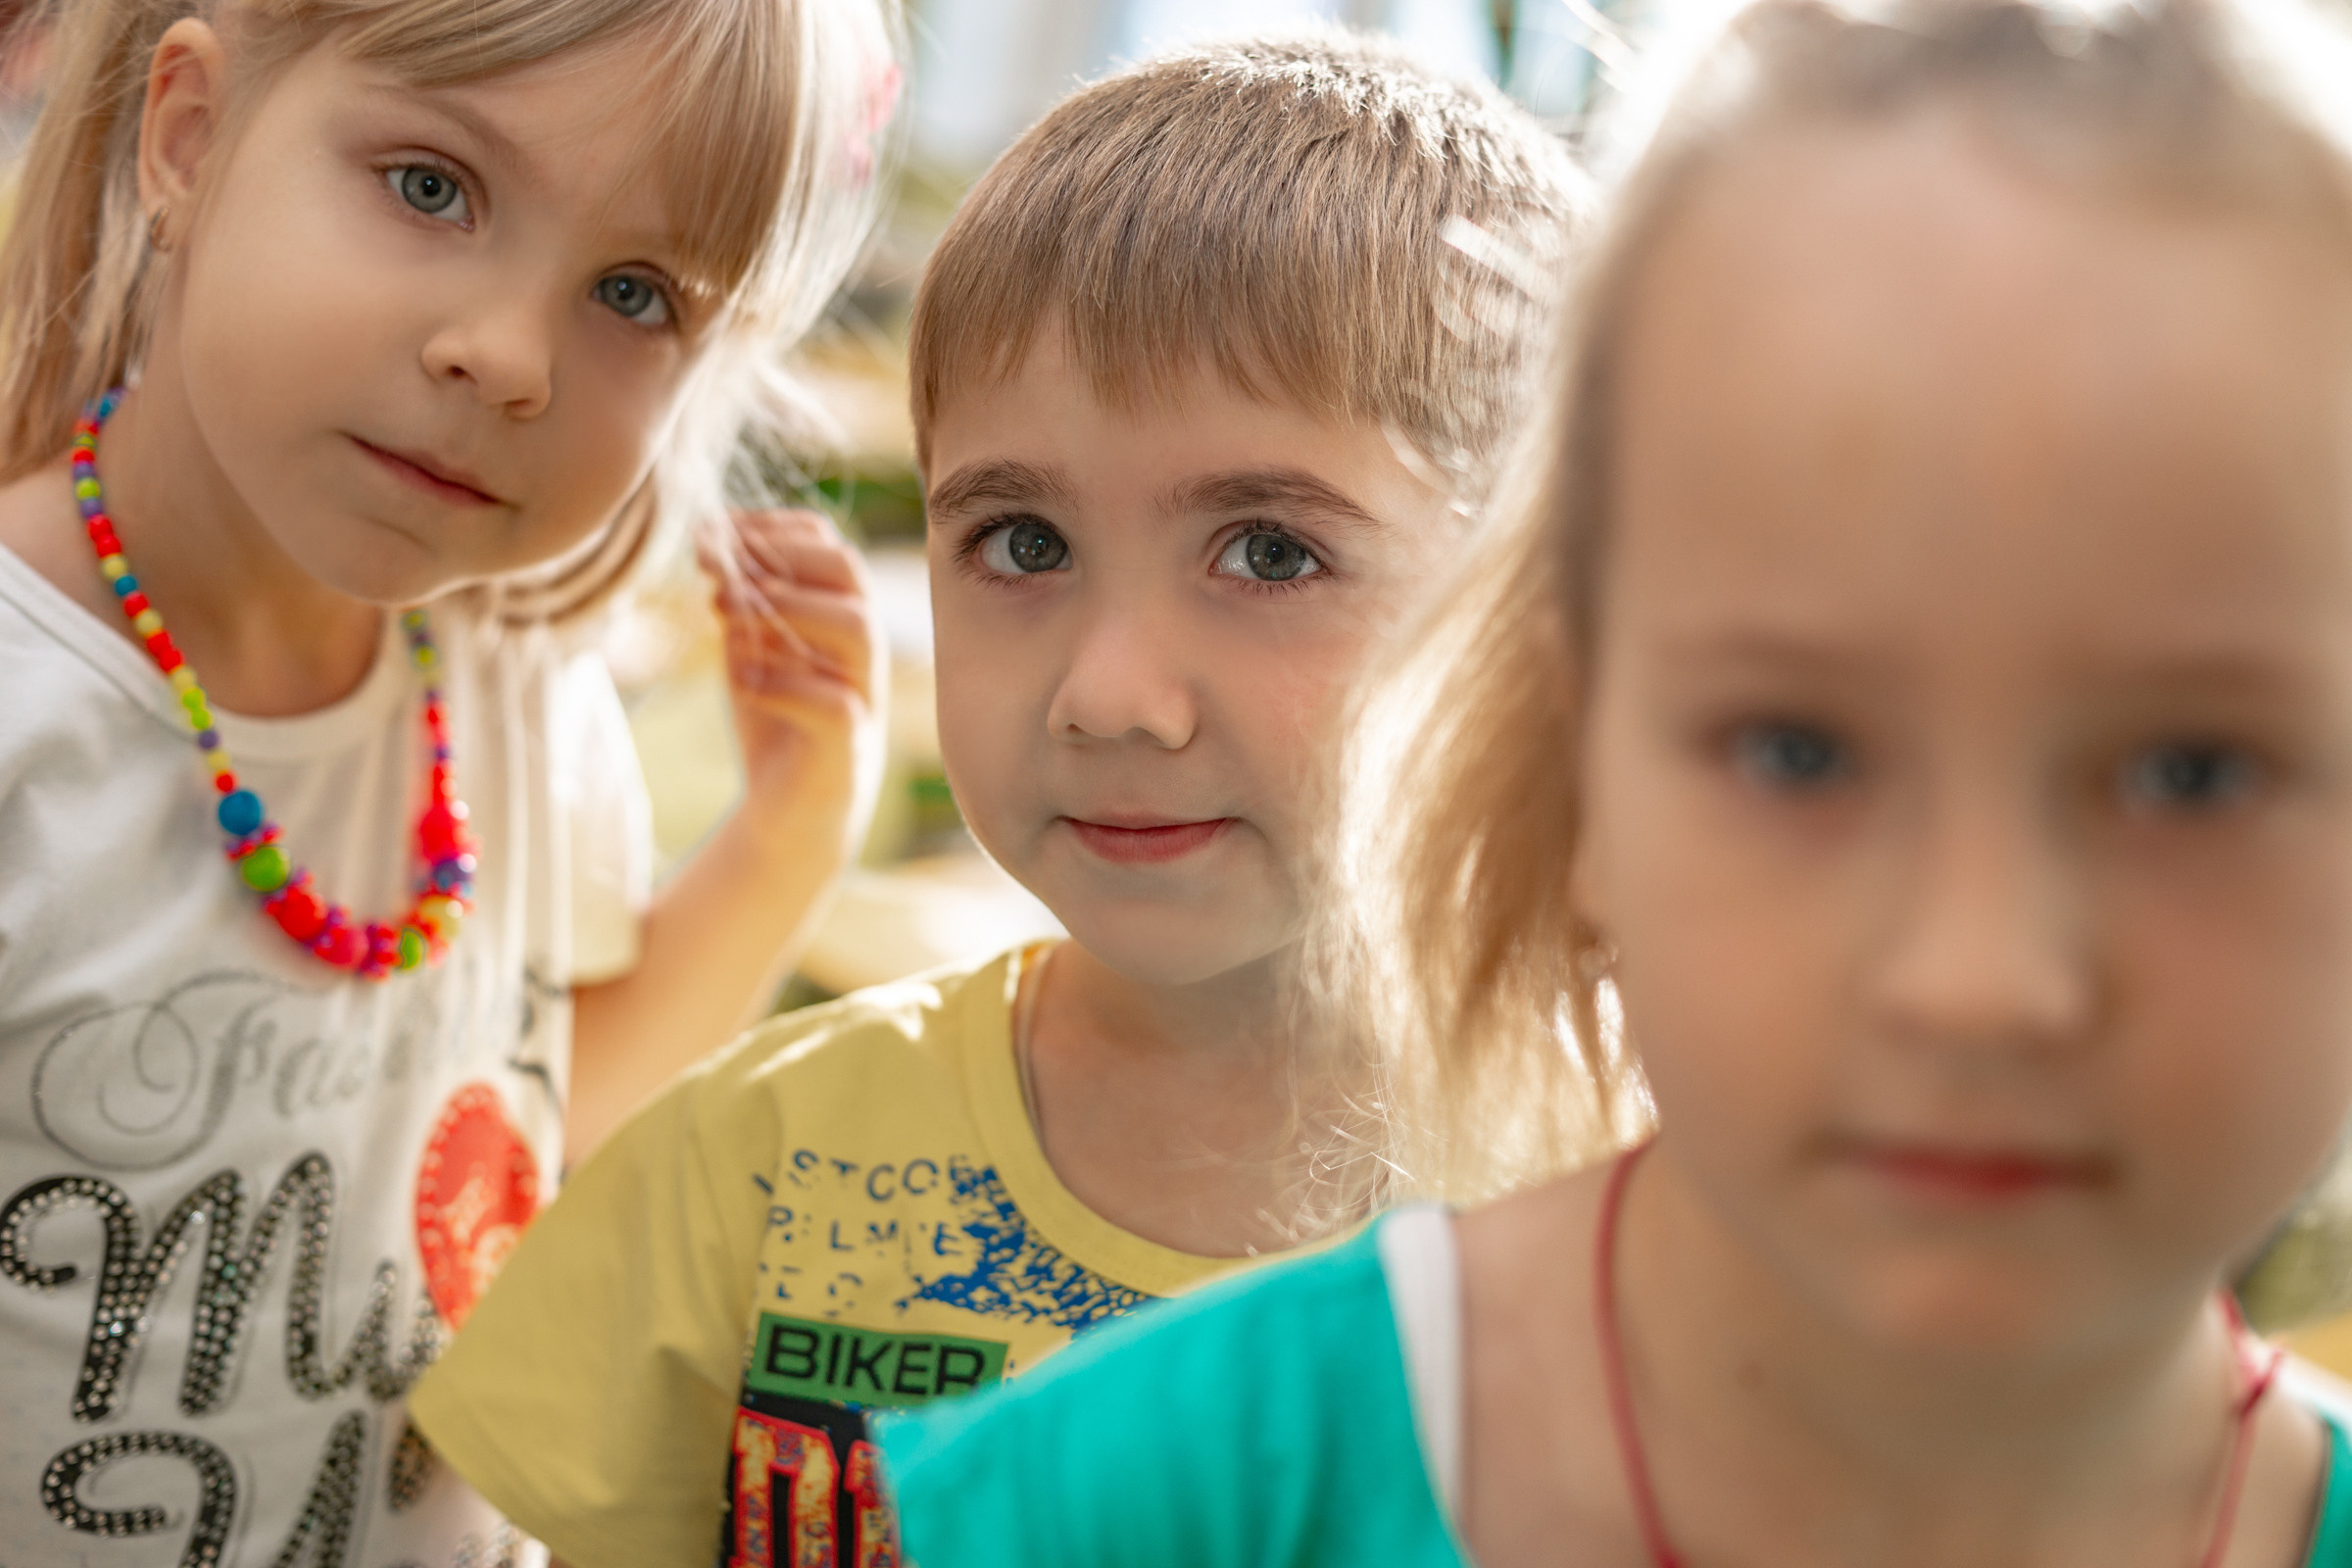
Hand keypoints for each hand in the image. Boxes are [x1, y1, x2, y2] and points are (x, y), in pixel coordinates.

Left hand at [701, 508, 886, 865]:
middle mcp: (862, 647)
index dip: (770, 526)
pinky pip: (833, 705)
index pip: (826, 543)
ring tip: (726, 613)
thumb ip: (738, 602)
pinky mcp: (850, 744)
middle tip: (718, 563)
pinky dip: (782, 685)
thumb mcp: (747, 649)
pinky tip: (741, 681)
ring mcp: (863, 693)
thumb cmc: (775, 719)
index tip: (712, 528)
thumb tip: (709, 544)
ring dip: (789, 607)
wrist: (790, 810)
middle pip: (848, 570)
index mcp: (841, 612)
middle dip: (779, 553)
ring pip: (856, 627)